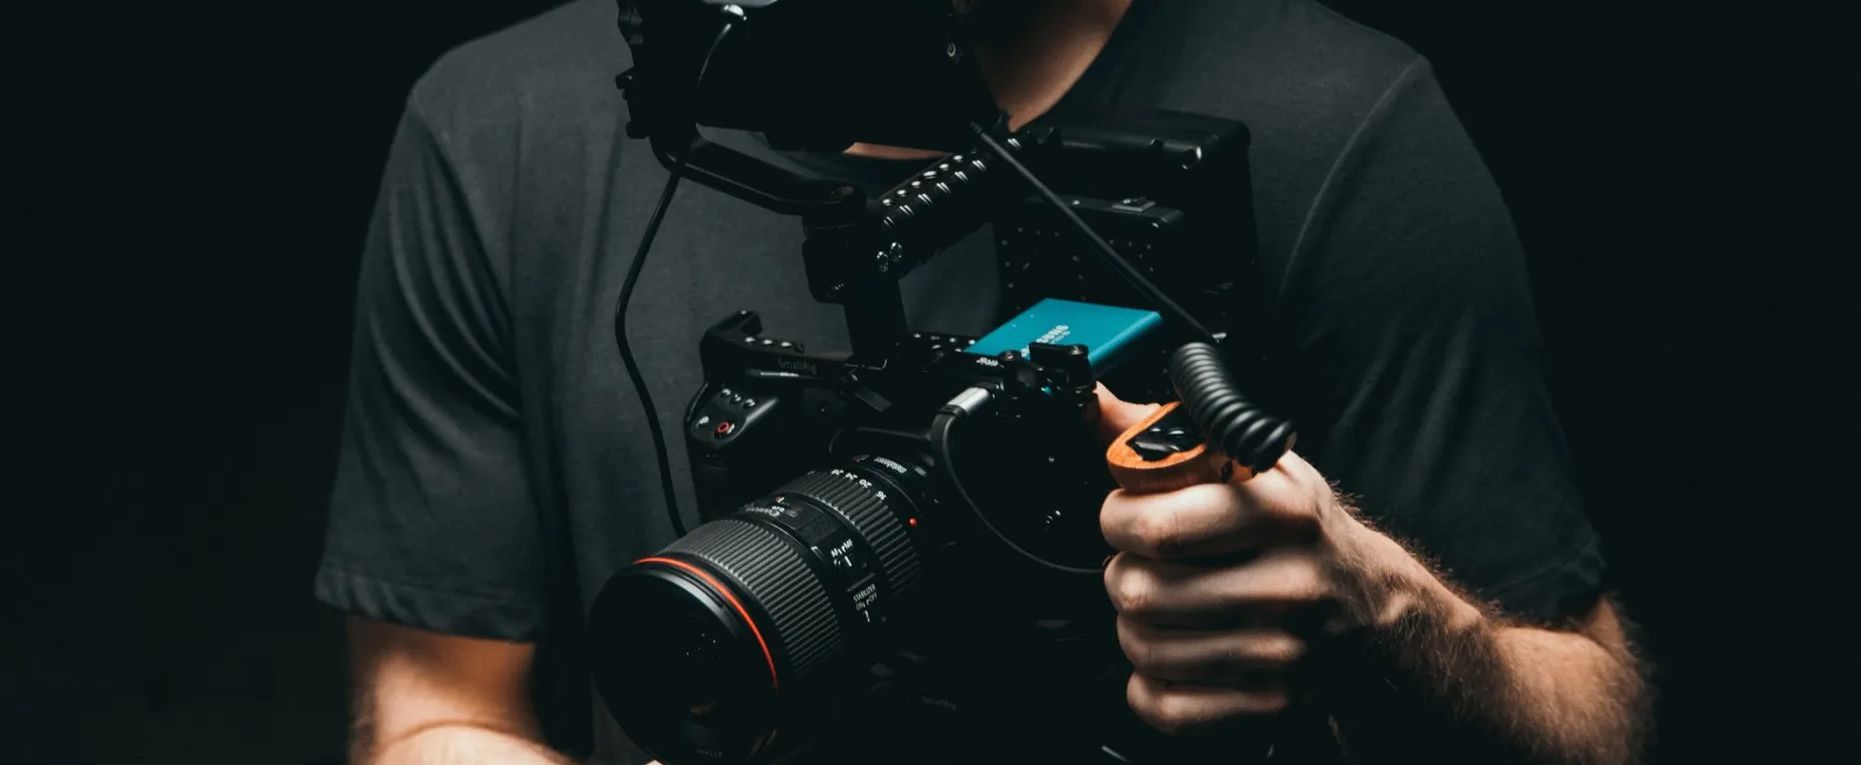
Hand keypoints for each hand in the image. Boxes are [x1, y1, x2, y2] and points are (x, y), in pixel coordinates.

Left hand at [1094, 389, 1367, 736]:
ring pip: (1142, 647)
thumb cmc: (1298, 528)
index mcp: (1280, 514)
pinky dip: (1153, 682)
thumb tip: (1094, 405)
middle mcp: (1285, 585)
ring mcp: (1280, 653)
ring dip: (1137, 625)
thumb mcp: (1250, 465)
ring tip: (1166, 604)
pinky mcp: (1269, 703)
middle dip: (1124, 571)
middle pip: (1138, 591)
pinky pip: (1166, 706)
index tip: (1128, 515)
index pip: (1155, 526)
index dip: (1119, 518)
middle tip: (1147, 562)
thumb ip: (1167, 438)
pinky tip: (1177, 651)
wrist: (1371, 604)